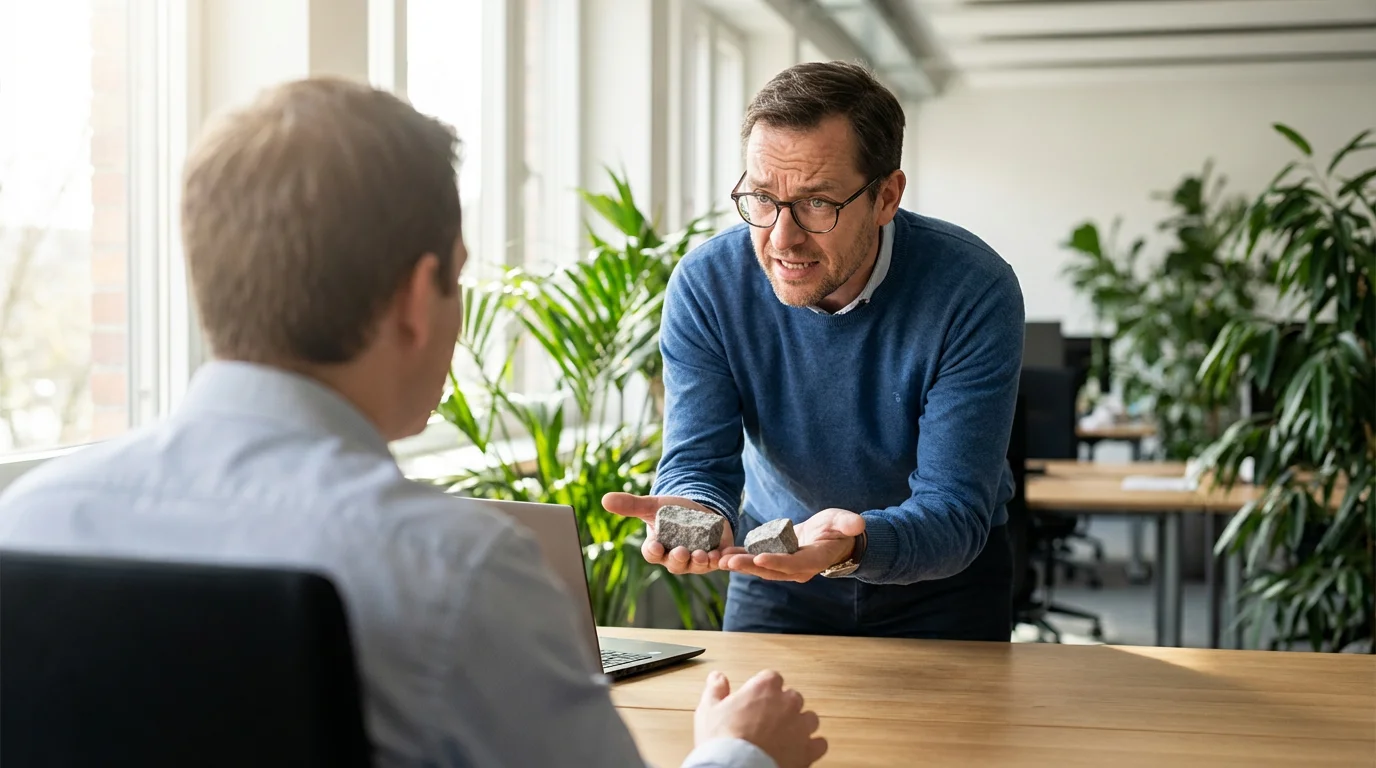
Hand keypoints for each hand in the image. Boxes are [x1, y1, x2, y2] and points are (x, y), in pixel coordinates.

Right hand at [601, 493, 733, 574]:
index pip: (652, 553)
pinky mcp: (717, 556)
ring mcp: (697, 560)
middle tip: (682, 551)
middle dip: (679, 559)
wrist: (699, 508)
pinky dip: (724, 560)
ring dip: (701, 562)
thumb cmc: (672, 510)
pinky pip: (721, 562)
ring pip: (698, 566)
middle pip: (676, 564)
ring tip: (705, 555)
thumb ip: (631, 505)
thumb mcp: (653, 505)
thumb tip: (605, 499)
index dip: (653, 551)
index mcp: (658, 548)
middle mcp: (677, 558)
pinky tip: (725, 554)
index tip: (655, 545)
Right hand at [695, 670, 826, 767]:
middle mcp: (787, 703)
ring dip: (800, 724)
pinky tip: (799, 751)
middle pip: (793, 697)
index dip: (764, 689)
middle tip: (767, 720)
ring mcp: (800, 727)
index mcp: (765, 688)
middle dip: (783, 706)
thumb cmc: (723, 740)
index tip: (756, 699)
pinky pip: (819, 743)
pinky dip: (811, 746)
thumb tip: (717, 677)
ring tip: (784, 735)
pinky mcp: (808, 750)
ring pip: (809, 718)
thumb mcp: (709, 710)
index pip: (772, 678)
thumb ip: (715, 690)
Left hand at [720, 508, 864, 582]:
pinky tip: (723, 555)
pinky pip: (755, 562)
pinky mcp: (775, 560)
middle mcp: (797, 569)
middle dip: (749, 567)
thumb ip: (848, 523)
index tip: (759, 558)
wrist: (833, 539)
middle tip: (728, 562)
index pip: (793, 564)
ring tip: (720, 560)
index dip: (777, 562)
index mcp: (813, 560)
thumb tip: (857, 524)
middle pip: (771, 570)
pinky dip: (740, 559)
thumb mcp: (844, 522)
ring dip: (740, 565)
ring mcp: (785, 567)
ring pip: (760, 569)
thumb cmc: (839, 529)